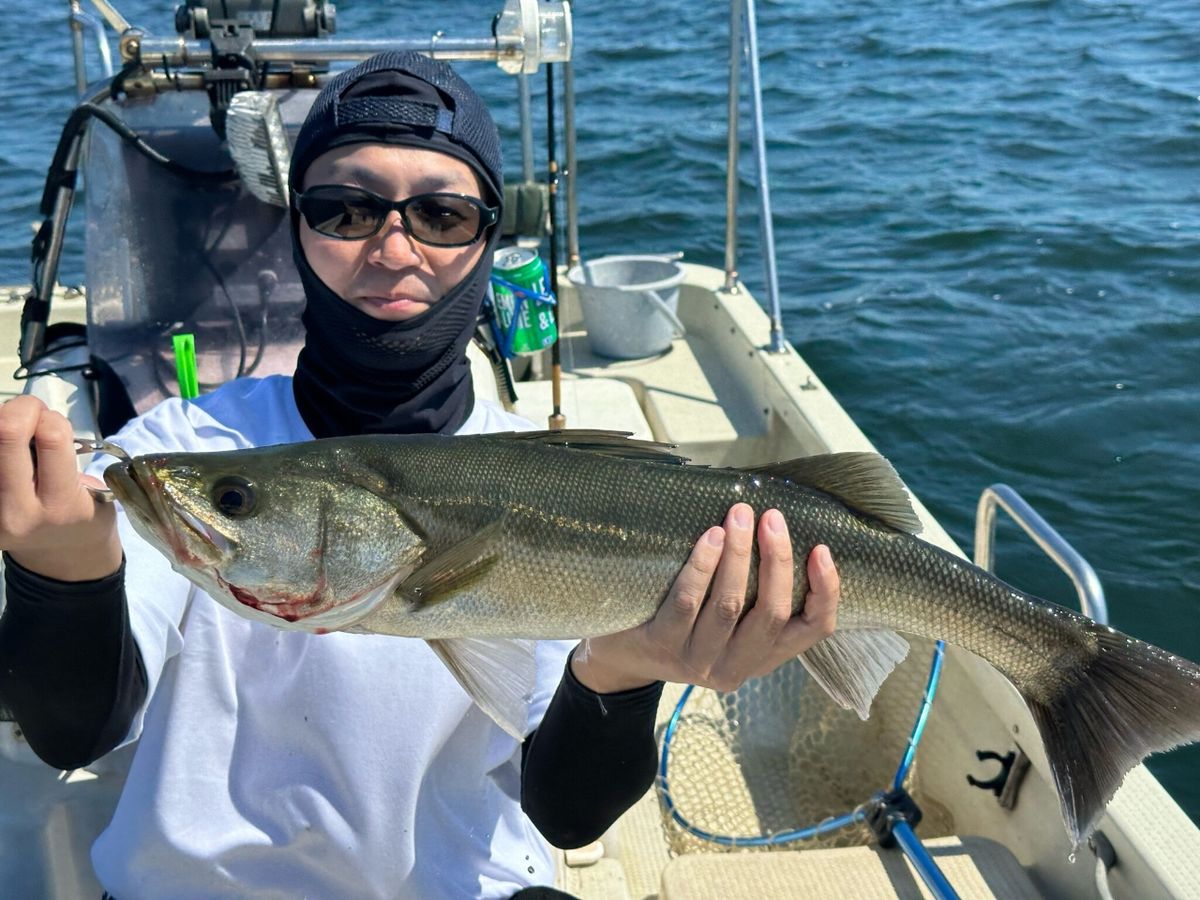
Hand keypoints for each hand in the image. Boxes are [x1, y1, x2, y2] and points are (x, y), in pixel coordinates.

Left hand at [0, 396, 120, 579]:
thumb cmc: (85, 516)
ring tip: (15, 435)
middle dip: (22, 409)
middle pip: (6, 433)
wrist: (59, 556)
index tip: (55, 427)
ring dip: (5, 426)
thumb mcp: (96, 493)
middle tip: (30, 415)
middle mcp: (16, 511)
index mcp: (59, 507)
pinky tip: (7, 452)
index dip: (53, 418)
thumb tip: (34, 420)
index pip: (51, 437)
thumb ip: (65, 458)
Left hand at [572, 503, 838, 693]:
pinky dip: (702, 566)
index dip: (825, 592)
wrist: (622, 656)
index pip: (813, 630)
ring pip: (729, 606)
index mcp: (763, 657)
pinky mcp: (661, 648)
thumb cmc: (685, 623)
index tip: (822, 549)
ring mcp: (697, 662)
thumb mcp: (728, 621)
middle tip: (772, 517)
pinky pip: (687, 602)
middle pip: (771, 614)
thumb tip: (779, 528)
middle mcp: (736, 667)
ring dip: (739, 556)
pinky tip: (710, 537)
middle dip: (777, 561)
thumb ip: (756, 593)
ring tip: (740, 516)